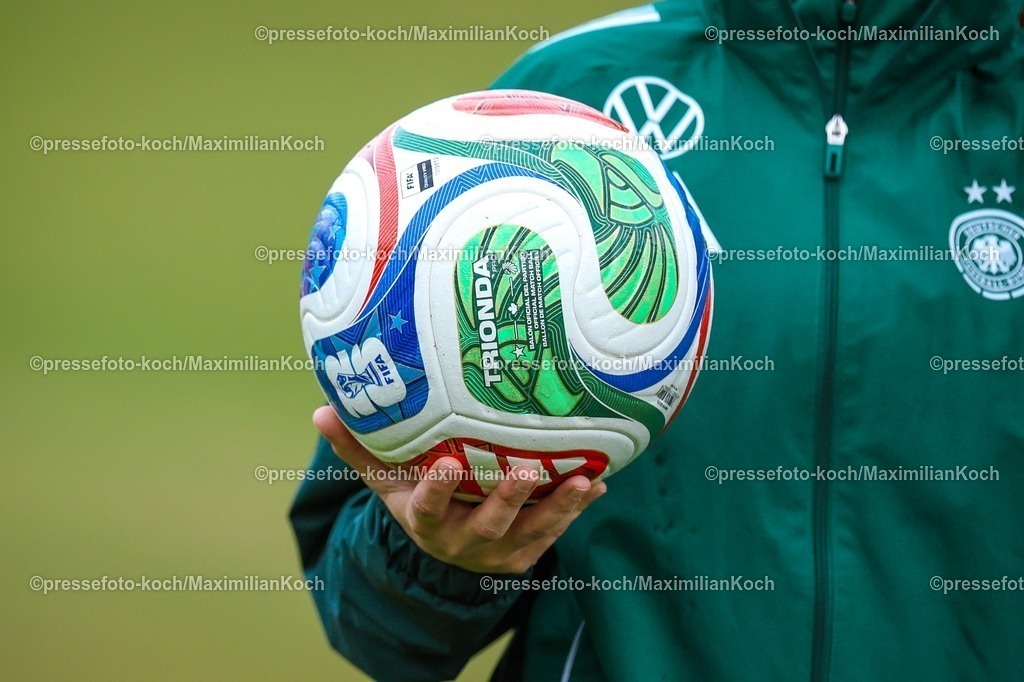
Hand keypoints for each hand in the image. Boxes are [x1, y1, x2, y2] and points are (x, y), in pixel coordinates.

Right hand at [313, 406, 606, 573]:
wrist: (446, 546)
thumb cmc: (415, 497)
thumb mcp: (386, 479)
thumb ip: (359, 448)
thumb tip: (320, 409)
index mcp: (424, 520)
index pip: (425, 507)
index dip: (435, 490)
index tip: (444, 464)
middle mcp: (461, 541)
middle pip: (487, 523)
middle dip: (509, 498)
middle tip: (529, 468)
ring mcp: (498, 551)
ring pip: (532, 530)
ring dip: (559, 506)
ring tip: (584, 479)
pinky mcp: (527, 554)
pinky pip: (555, 531)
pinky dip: (576, 508)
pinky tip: (598, 481)